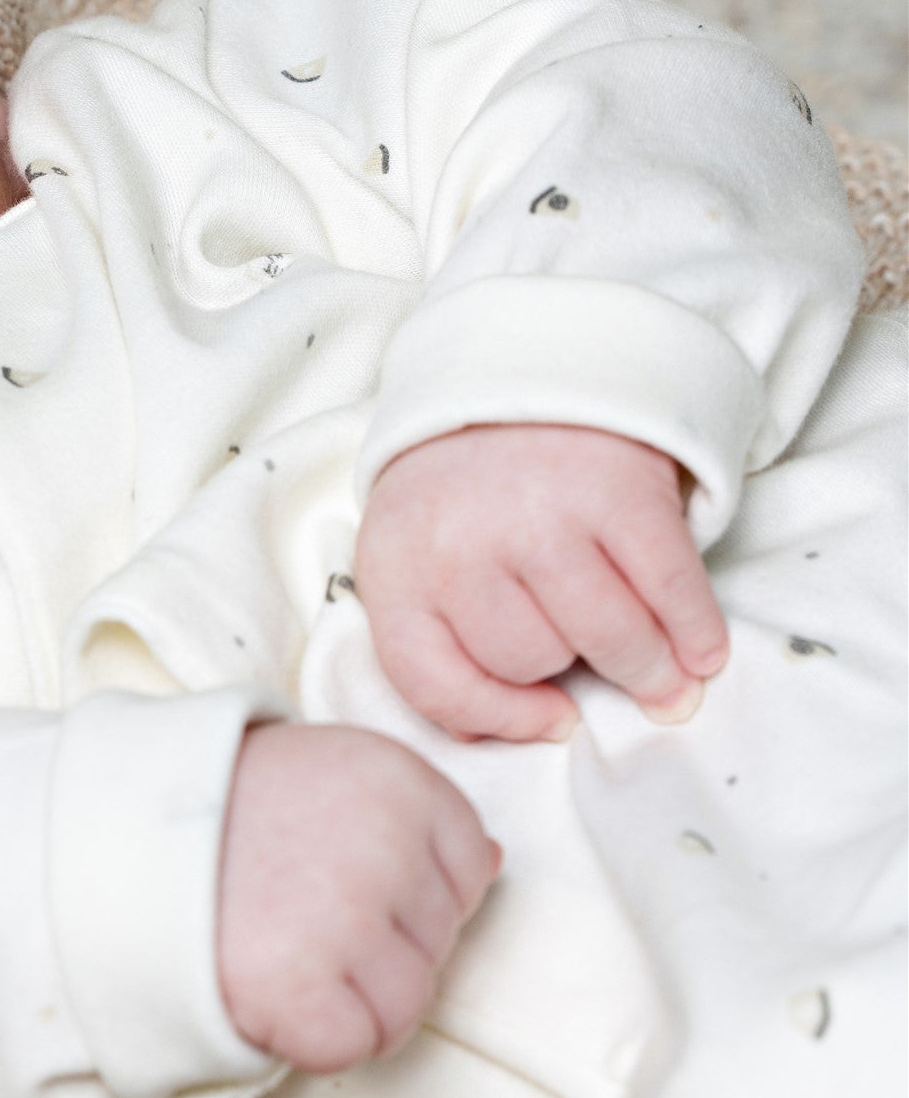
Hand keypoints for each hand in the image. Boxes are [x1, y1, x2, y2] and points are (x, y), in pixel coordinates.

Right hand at [216, 721, 499, 1073]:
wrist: (104, 839)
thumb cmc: (216, 809)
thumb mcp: (324, 771)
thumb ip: (408, 814)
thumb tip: (492, 865)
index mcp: (398, 780)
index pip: (469, 870)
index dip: (408, 893)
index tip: (340, 881)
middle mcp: (383, 845)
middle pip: (438, 945)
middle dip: (376, 951)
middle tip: (293, 916)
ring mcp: (344, 919)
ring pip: (404, 1007)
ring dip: (346, 1002)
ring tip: (277, 953)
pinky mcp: (298, 987)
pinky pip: (351, 1044)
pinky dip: (310, 1038)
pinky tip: (265, 991)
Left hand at [356, 423, 728, 743]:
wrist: (526, 367)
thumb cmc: (470, 486)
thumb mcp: (418, 550)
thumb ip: (439, 636)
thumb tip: (499, 730)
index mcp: (396, 564)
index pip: (434, 683)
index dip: (497, 719)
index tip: (551, 722)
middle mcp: (461, 542)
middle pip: (528, 661)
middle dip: (564, 663)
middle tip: (585, 639)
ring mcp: (541, 516)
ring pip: (601, 640)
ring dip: (644, 667)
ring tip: (662, 676)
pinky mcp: (618, 492)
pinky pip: (668, 592)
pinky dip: (694, 634)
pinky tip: (702, 654)